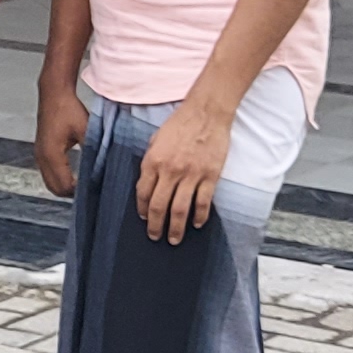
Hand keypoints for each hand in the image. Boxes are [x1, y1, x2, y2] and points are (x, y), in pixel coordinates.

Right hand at [34, 80, 83, 198]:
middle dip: (71, 193)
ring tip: (83, 185)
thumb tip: (104, 166)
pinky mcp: (40, 151)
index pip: (64, 185)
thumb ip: (93, 149)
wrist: (54, 94)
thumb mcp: (86, 129)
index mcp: (52, 154)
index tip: (94, 189)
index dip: (79, 192)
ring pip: (49, 182)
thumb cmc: (68, 108)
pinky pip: (47, 173)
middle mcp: (42, 157)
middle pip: (54, 188)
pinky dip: (58, 178)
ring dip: (64, 186)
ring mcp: (39, 155)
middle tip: (89, 191)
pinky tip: (73, 175)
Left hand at [135, 99, 236, 241]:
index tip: (144, 218)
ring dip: (176, 228)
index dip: (142, 209)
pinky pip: (202, 202)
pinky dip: (199, 216)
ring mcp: (191, 175)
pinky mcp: (209, 176)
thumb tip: (148, 180)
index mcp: (153, 161)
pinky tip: (196, 224)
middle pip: (159, 206)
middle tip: (155, 236)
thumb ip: (151, 160)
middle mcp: (170, 171)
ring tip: (174, 239)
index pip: (143, 193)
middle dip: (155, 225)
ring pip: (180, 209)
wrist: (206, 112)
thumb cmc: (180, 123)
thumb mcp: (156, 139)